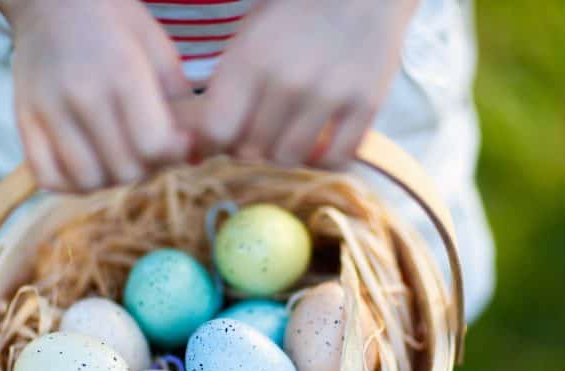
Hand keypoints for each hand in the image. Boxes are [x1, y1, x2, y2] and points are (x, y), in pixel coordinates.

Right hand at [0, 0, 189, 190]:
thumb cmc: (116, 23)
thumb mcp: (159, 51)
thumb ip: (181, 103)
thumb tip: (197, 156)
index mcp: (124, 73)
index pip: (154, 146)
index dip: (172, 154)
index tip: (175, 143)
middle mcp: (83, 94)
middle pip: (125, 170)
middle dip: (145, 169)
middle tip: (146, 149)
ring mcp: (48, 109)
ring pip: (88, 181)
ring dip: (110, 179)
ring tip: (116, 156)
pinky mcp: (23, 119)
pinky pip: (48, 177)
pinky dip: (70, 183)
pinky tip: (86, 164)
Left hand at [196, 0, 417, 168]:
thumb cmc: (293, 17)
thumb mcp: (247, 41)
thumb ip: (224, 92)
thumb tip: (198, 151)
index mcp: (250, 60)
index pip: (217, 132)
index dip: (213, 144)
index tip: (222, 140)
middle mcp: (288, 80)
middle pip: (252, 151)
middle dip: (251, 147)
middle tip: (261, 130)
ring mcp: (329, 93)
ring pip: (290, 158)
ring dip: (286, 152)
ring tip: (291, 133)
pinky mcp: (366, 103)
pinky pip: (336, 158)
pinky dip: (325, 158)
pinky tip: (322, 140)